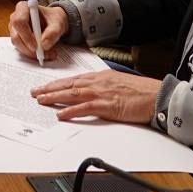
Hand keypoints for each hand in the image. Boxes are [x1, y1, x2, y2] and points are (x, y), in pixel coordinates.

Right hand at [8, 0, 66, 59]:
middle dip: (29, 47)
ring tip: (47, 54)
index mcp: (23, 8)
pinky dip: (32, 53)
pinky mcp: (17, 38)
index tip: (37, 46)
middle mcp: (15, 17)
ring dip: (31, 52)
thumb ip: (53, 32)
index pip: (19, 22)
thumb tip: (44, 45)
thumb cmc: (53, 19)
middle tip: (42, 54)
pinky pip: (21, 48)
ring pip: (18, 44)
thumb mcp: (58, 23)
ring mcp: (15, 29)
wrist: (54, 22)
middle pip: (16, 35)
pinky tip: (44, 53)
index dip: (26, 35)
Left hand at [31, 70, 162, 123]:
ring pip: (72, 94)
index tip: (45, 86)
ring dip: (54, 97)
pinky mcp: (107, 105)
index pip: (74, 79)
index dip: (57, 83)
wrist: (158, 96)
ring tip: (40, 100)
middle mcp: (98, 82)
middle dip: (49, 88)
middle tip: (34, 92)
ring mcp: (102, 93)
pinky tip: (60, 114)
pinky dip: (71, 111)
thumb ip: (105, 87)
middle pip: (68, 84)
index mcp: (101, 77)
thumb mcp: (119, 84)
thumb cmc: (142, 92)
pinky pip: (84, 108)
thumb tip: (93, 92)